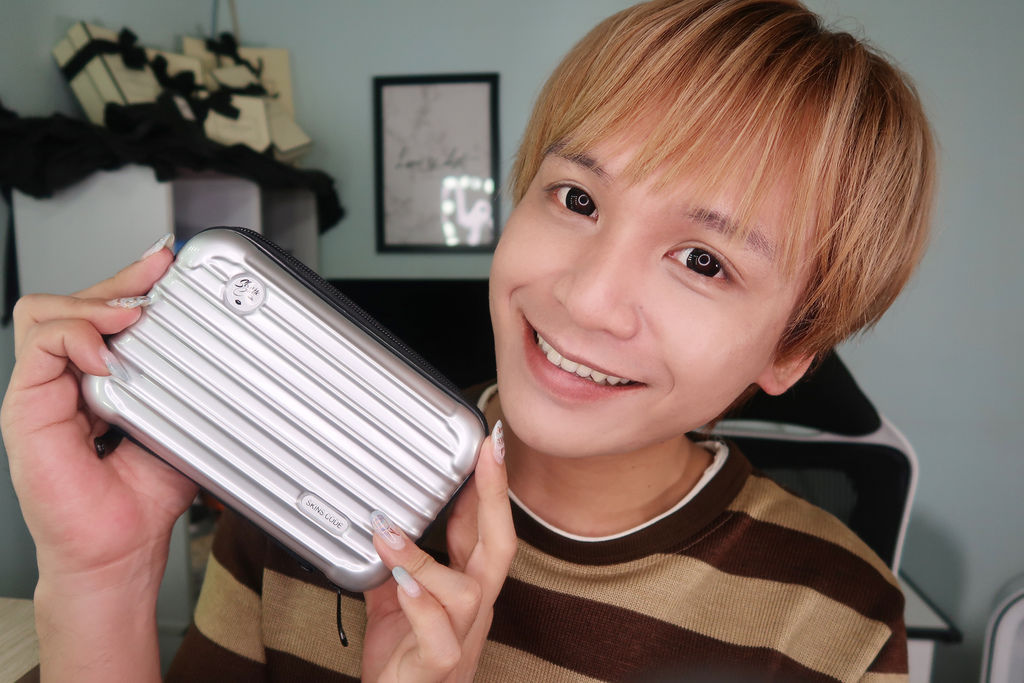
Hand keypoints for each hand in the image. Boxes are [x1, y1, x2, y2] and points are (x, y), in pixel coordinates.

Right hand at [1, 236, 196, 590]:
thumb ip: (185, 386)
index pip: (102, 309)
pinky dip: (73, 338)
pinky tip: (105, 355)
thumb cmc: (144, 496)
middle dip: (119, 279)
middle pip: (75, 300)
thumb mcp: (179, 423)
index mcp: (98, 375)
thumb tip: (218, 347)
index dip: (133, 282)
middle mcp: (67, 377)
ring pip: (47, 312)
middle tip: (156, 273)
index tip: (171, 265)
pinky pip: (38, 348)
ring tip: (131, 315)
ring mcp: (43, 391)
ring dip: (93, 303)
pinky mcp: (26, 409)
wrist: (120, 548)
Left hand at [361, 422, 515, 681]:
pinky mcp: (438, 668)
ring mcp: (460, 639)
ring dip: (426, 558)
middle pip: (499, 548)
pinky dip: (423, 608)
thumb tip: (384, 519)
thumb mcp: (395, 599)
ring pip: (467, 593)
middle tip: (485, 455)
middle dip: (494, 497)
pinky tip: (402, 586)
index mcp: (466, 588)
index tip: (486, 448)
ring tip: (388, 533)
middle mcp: (472, 611)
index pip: (485, 530)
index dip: (488, 488)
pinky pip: (441, 640)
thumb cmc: (401, 661)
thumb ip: (395, 562)